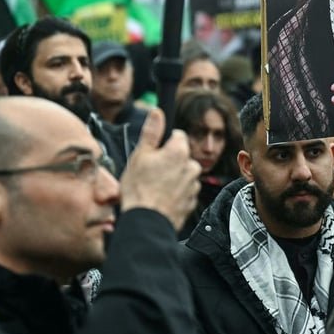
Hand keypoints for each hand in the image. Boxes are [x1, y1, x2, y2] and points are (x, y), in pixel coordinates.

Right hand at [120, 107, 201, 231]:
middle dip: (169, 161)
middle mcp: (191, 167)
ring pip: (183, 174)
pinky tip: (161, 199)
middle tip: (151, 173)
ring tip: (154, 188)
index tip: (153, 153)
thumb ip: (152, 132)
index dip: (163, 143)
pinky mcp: (192, 202)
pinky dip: (175, 193)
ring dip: (172, 178)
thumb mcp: (140, 155)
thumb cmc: (140, 189)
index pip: (177, 135)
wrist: (146, 222)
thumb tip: (157, 112)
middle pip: (181, 156)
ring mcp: (193, 186)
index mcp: (180, 151)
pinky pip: (184, 191)